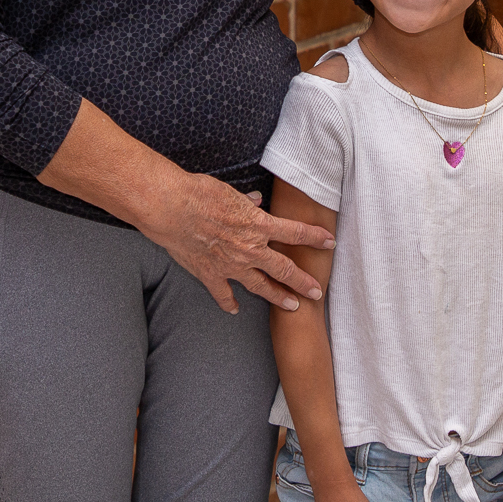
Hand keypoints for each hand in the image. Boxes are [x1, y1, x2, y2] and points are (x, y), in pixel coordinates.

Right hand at [138, 172, 333, 314]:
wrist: (172, 208)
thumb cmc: (200, 193)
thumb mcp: (230, 192)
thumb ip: (246, 202)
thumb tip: (256, 201)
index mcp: (258, 225)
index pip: (296, 232)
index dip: (316, 237)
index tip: (330, 242)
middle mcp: (250, 249)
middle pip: (284, 269)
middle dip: (304, 281)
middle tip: (317, 292)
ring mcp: (231, 265)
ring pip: (261, 287)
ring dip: (278, 297)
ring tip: (292, 306)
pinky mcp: (210, 275)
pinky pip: (224, 294)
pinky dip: (229, 303)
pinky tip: (234, 309)